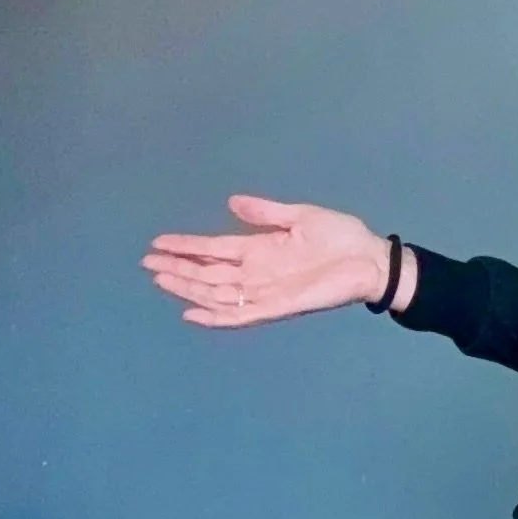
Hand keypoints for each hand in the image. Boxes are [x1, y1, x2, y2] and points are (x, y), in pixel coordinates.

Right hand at [143, 196, 399, 328]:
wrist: (370, 260)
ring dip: (188, 289)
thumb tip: (232, 202)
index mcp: (259, 249)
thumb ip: (265, 212)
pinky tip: (192, 313)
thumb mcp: (300, 216)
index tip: (157, 243)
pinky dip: (216, 316)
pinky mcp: (278, 307)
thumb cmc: (340, 237)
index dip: (186, 246)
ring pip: (216, 293)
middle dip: (178, 268)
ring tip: (160, 279)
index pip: (213, 248)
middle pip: (207, 273)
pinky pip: (241, 315)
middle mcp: (255, 273)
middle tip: (147, 264)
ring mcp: (264, 291)